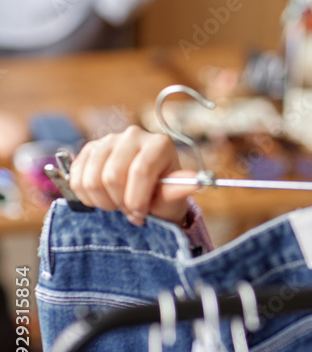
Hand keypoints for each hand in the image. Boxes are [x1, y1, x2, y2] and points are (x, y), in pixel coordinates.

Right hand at [70, 126, 198, 226]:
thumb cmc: (162, 195)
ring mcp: (108, 140)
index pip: (140, 171)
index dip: (136, 199)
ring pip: (91, 178)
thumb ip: (178, 191)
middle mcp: (133, 135)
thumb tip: (196, 182)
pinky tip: (103, 197)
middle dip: (119, 203)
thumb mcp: (172, 198)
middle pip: (112, 176)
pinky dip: (86, 196)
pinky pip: (76, 177)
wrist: (146, 192)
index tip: (140, 216)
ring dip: (102, 201)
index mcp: (159, 144)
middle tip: (129, 212)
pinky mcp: (89, 149)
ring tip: (117, 205)